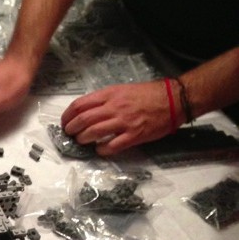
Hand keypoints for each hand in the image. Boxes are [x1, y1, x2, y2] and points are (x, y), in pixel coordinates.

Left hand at [61, 79, 175, 155]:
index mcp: (110, 94)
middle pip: (83, 120)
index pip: (80, 104)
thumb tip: (87, 111)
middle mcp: (114, 107)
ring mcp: (123, 122)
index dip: (68, 115)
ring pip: (93, 133)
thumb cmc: (148, 94)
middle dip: (71, 129)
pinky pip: (111, 146)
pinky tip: (99, 149)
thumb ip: (105, 99)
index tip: (65, 122)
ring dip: (82, 140)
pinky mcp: (133, 136)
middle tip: (70, 134)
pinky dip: (101, 150)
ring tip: (81, 142)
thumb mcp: (123, 89)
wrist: (173, 99)